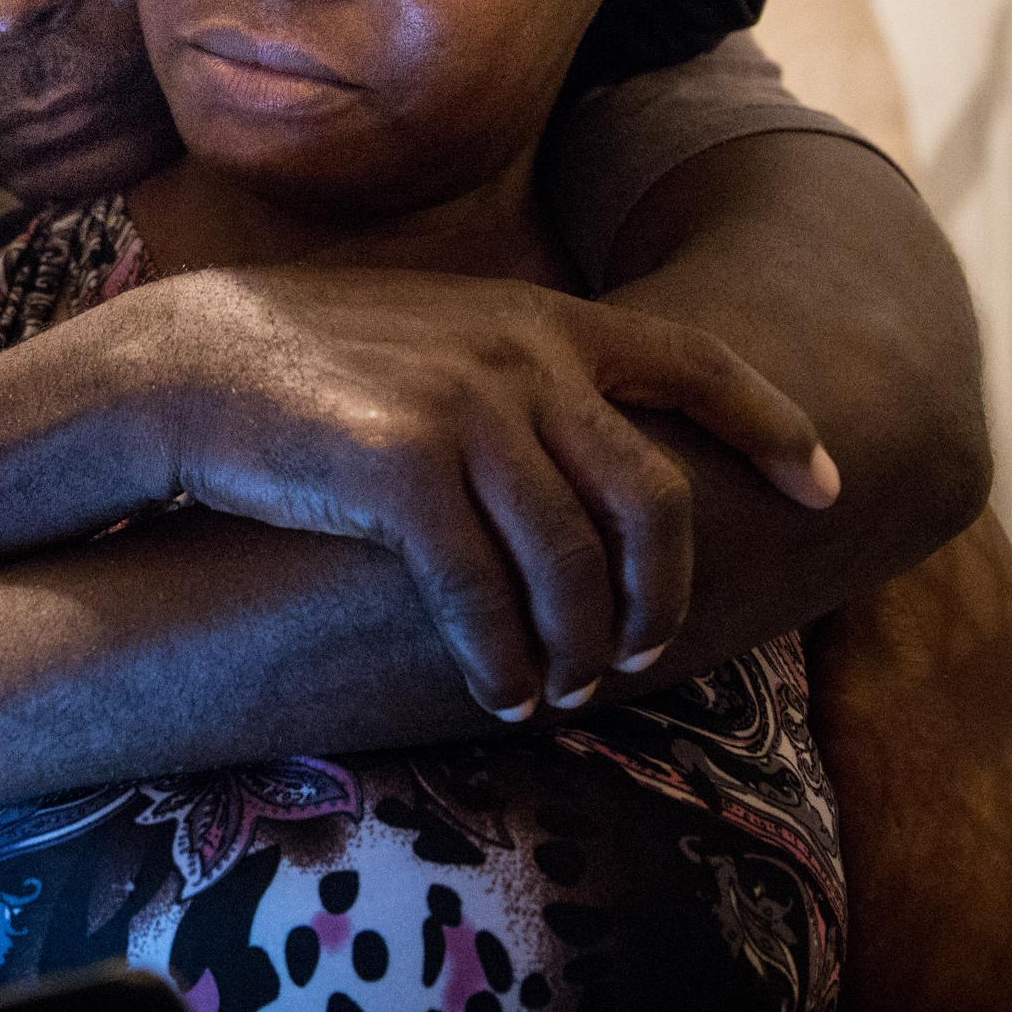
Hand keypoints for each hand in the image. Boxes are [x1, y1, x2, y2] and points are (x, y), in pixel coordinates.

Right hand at [131, 267, 835, 717]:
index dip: (772, 426)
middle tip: (639, 655)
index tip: (826, 486)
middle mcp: (520, 357)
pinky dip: (502, 659)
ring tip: (560, 690)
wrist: (186, 364)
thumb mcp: (439, 339)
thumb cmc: (310, 368)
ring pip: (576, 564)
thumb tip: (588, 455)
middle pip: (654, 499)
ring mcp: (463, 408)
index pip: (695, 364)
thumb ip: (522, 376)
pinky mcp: (398, 469)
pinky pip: (484, 594)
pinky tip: (499, 691)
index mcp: (540, 320)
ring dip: (580, 648)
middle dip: (662, 595)